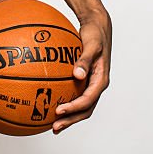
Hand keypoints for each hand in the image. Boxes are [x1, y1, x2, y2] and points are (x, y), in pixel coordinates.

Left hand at [53, 8, 111, 133]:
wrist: (98, 26)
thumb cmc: (95, 33)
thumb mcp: (92, 45)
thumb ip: (85, 60)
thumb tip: (78, 75)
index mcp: (101, 80)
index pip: (88, 100)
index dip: (74, 108)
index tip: (59, 111)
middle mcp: (97, 85)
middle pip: (85, 109)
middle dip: (70, 120)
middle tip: (54, 127)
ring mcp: (91, 84)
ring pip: (81, 106)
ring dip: (69, 116)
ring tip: (53, 124)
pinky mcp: (85, 80)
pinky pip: (75, 95)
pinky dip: (65, 102)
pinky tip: (51, 103)